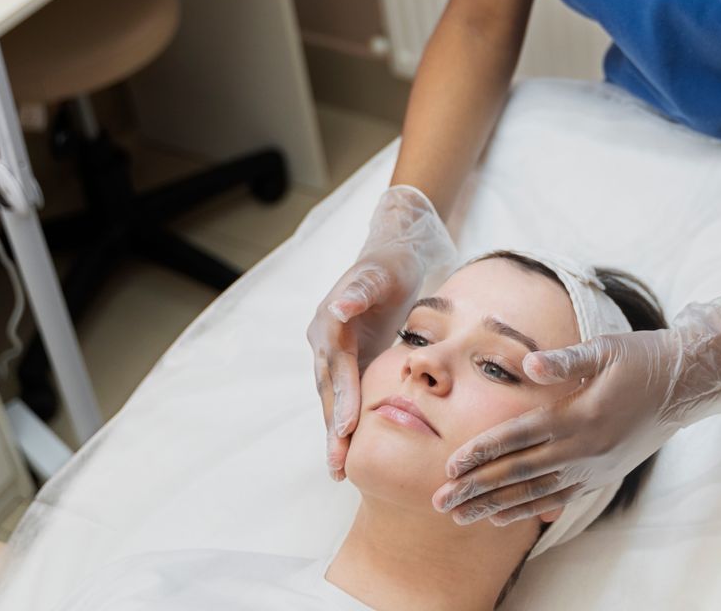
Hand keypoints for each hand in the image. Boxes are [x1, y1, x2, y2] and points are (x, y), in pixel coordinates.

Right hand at [308, 185, 455, 479]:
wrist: (395, 251)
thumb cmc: (391, 262)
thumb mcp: (380, 271)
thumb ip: (359, 290)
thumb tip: (338, 308)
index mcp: (330, 322)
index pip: (337, 367)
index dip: (343, 398)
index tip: (347, 430)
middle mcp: (324, 338)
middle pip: (329, 390)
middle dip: (333, 429)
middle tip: (339, 467)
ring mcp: (333, 350)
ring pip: (333, 397)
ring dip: (335, 433)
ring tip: (340, 469)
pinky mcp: (348, 358)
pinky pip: (344, 394)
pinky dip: (345, 421)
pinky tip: (350, 448)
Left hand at [431, 295, 720, 525]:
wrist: (685, 385)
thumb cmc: (641, 359)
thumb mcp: (605, 349)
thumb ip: (564, 360)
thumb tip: (527, 366)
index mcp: (580, 416)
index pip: (519, 437)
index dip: (483, 452)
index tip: (450, 466)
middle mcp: (584, 448)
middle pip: (520, 474)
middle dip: (477, 489)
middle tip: (440, 503)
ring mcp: (593, 467)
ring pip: (535, 493)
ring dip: (495, 506)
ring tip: (461, 517)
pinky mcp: (602, 475)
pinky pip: (558, 497)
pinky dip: (528, 508)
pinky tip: (504, 515)